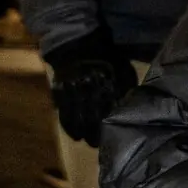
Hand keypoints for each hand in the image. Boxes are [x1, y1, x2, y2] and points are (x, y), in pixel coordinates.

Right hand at [46, 31, 137, 146]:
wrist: (79, 43)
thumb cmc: (107, 58)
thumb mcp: (122, 70)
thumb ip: (125, 89)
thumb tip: (128, 109)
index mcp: (106, 83)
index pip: (109, 110)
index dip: (110, 126)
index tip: (111, 138)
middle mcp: (89, 89)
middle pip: (92, 118)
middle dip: (95, 134)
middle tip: (98, 144)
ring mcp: (72, 90)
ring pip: (76, 118)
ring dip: (81, 133)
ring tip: (86, 141)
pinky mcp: (59, 91)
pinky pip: (62, 112)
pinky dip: (68, 126)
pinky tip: (74, 135)